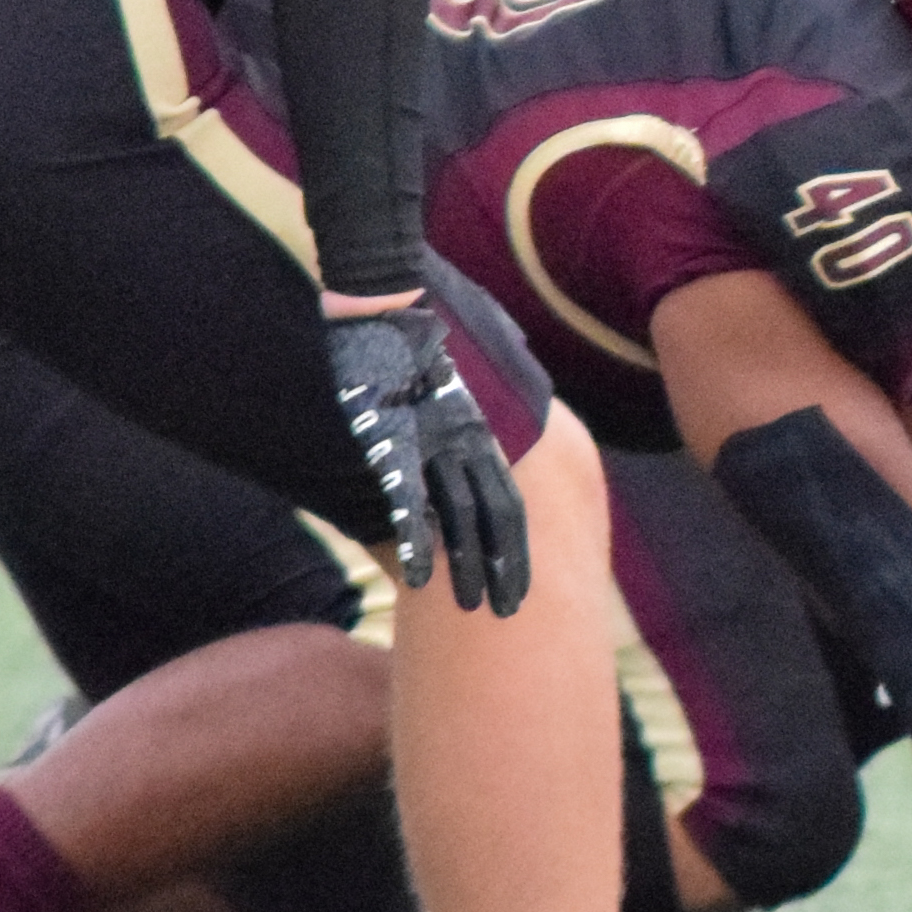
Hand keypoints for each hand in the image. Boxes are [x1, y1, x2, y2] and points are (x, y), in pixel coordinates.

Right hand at [322, 302, 528, 613]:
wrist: (388, 301)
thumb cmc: (421, 332)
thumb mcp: (463, 373)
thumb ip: (479, 401)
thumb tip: (497, 416)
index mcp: (481, 430)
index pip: (511, 499)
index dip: (519, 545)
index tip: (522, 584)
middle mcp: (466, 443)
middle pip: (495, 518)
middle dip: (503, 568)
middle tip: (509, 610)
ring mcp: (432, 444)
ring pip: (460, 517)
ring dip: (466, 566)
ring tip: (472, 606)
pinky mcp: (396, 441)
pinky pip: (410, 499)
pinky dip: (417, 539)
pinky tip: (420, 575)